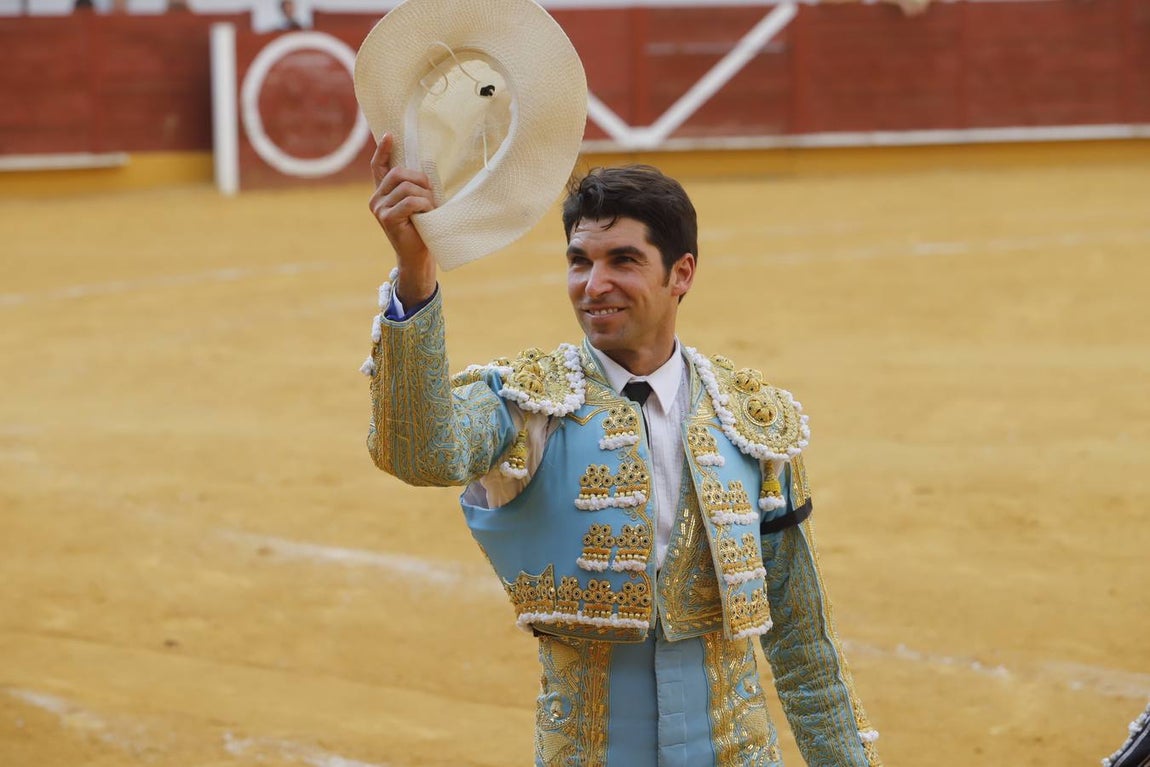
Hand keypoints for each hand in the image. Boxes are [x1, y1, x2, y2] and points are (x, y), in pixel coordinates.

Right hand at [369, 133, 436, 305]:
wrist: (419, 257)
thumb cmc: (422, 229)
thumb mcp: (418, 204)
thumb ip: (414, 188)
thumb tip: (423, 168)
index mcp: (383, 193)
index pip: (379, 167)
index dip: (383, 150)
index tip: (391, 135)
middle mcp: (376, 199)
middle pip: (399, 173)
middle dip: (421, 180)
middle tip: (432, 195)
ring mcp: (379, 208)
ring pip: (406, 187)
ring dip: (425, 196)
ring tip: (431, 209)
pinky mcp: (387, 218)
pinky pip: (410, 201)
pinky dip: (424, 205)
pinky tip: (427, 215)